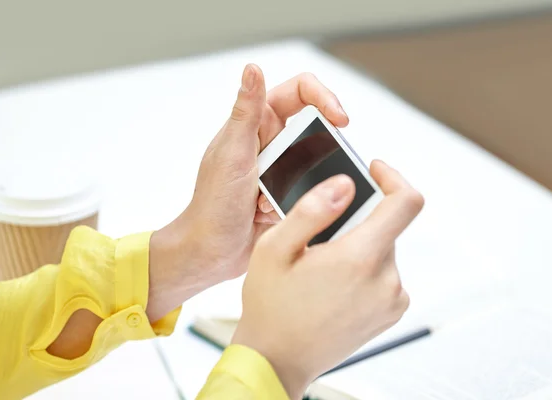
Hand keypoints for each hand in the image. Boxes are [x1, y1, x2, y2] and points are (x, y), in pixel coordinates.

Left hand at [146, 65, 348, 320]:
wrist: (210, 252)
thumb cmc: (213, 204)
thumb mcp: (232, 154)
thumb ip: (246, 112)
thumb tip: (252, 68)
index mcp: (257, 123)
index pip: (300, 92)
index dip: (325, 98)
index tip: (340, 119)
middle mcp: (271, 141)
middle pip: (316, 128)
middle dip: (315, 152)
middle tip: (303, 174)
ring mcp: (281, 169)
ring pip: (317, 163)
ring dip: (302, 183)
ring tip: (271, 200)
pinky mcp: (288, 193)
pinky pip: (313, 190)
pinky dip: (299, 202)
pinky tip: (271, 214)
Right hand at [232, 161, 423, 398]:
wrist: (277, 360)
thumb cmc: (271, 307)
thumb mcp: (274, 249)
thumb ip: (312, 210)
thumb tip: (344, 185)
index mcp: (359, 259)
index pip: (405, 202)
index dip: (392, 178)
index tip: (373, 171)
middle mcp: (386, 280)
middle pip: (387, 225)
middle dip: (357, 220)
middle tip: (320, 238)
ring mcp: (392, 299)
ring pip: (384, 248)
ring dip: (359, 245)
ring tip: (322, 267)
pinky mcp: (391, 312)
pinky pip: (385, 273)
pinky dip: (365, 268)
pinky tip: (333, 285)